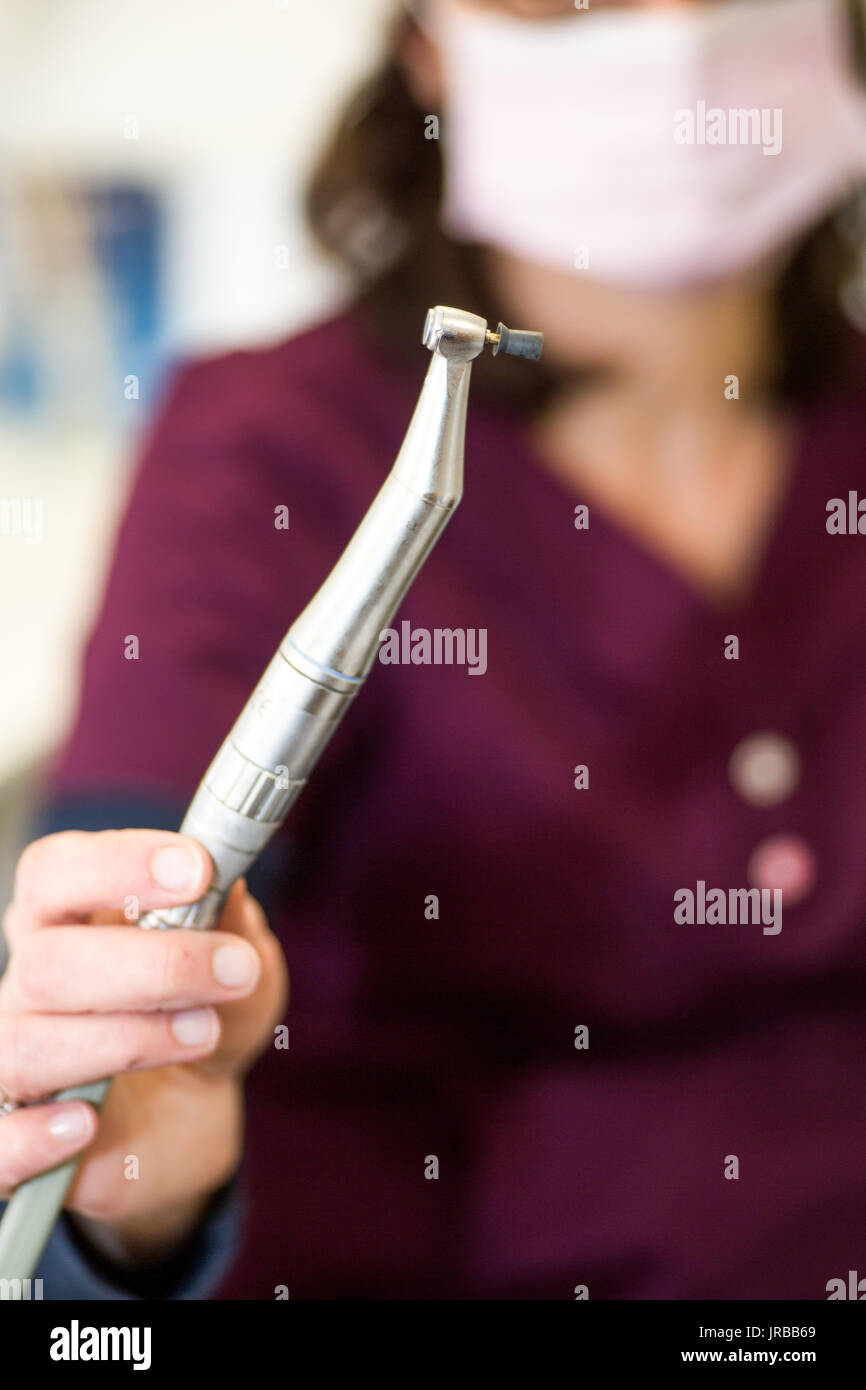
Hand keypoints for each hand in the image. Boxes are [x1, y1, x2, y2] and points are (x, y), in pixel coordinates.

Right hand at [0, 829, 287, 1262]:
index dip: (119, 864)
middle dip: (153, 965)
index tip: (197, 868)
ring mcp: (13, 1061)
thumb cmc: (203, 1011)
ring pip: (26, 1045)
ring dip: (126, 1040)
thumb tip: (226, 882)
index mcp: (67, 919)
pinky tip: (86, 1123)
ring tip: (203, 1035)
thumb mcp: (239, 959)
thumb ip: (231, 920)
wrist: (188, 1112)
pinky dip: (35, 1134)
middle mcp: (27, 984)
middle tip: (233, 970)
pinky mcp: (14, 1141)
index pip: (54, 873)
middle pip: (46, 963)